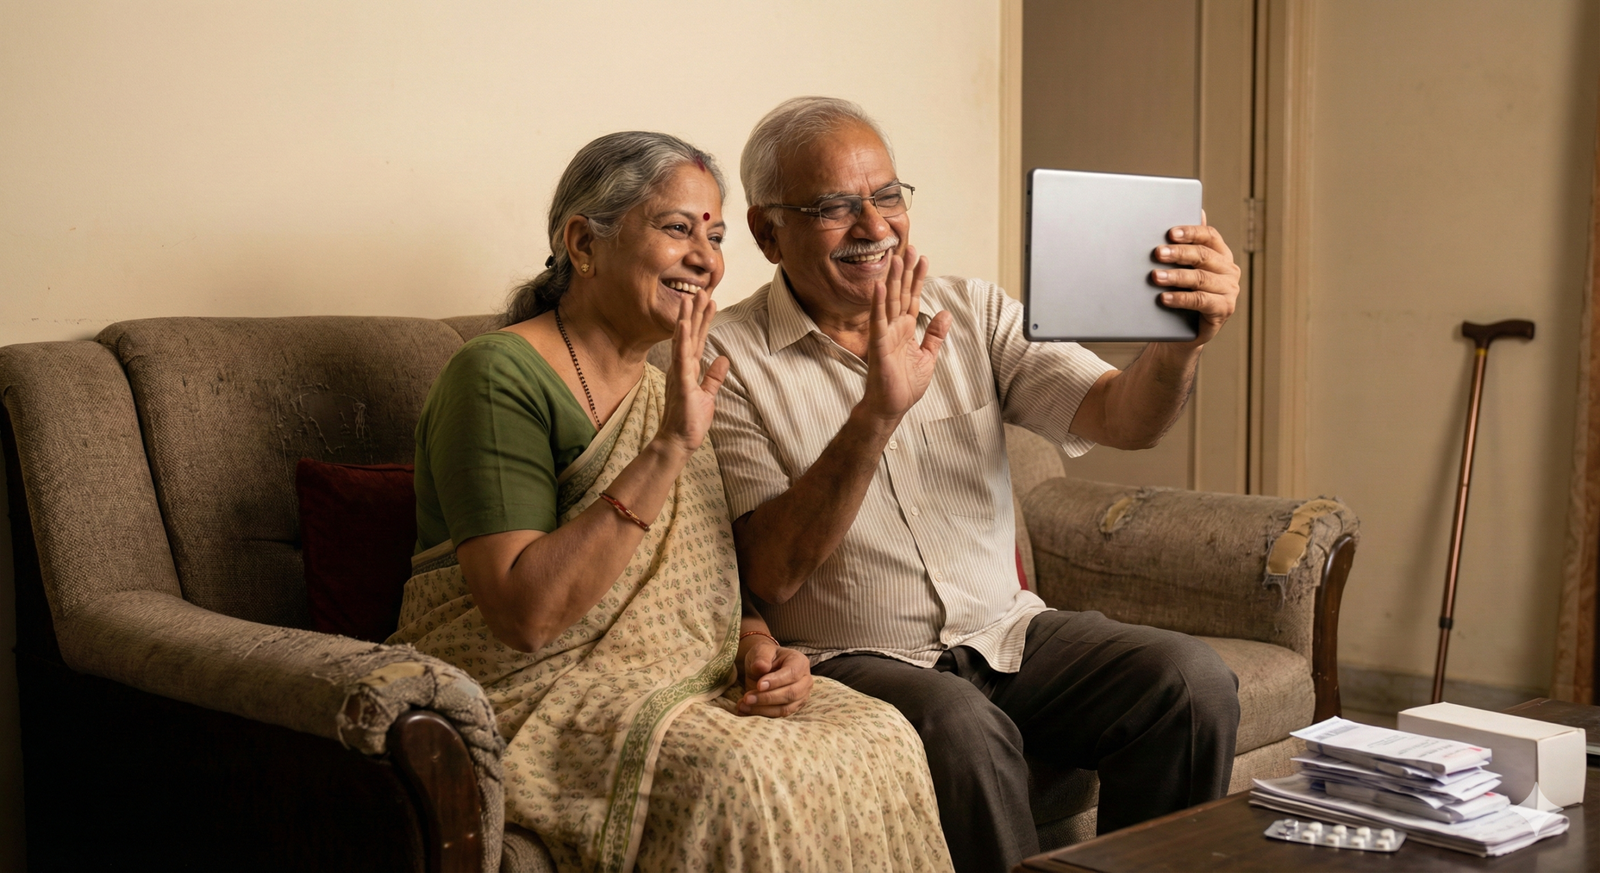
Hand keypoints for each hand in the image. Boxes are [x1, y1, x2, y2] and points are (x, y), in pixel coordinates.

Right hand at [656, 290, 729, 454]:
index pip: (698, 340)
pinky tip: (684, 325)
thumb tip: (723, 358)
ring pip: (683, 341)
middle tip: (700, 290)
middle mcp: (682, 367)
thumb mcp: (707, 395)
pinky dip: (682, 341)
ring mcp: (680, 373)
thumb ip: (713, 377)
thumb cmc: (690, 420)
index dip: (703, 321)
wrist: (678, 441)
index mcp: (689, 369)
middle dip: (695, 313)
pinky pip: (681, 358)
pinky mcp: (681, 383)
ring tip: (689, 298)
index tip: (709, 302)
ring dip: (686, 319)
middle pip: (690, 335)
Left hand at [736, 639, 812, 717]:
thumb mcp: (761, 650)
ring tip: (744, 705)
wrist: (763, 667)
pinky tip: (746, 710)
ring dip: (763, 709)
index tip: (759, 685)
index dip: (776, 681)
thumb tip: (761, 667)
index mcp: (800, 662)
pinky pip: (779, 715)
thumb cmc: (765, 657)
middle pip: (791, 693)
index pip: (792, 673)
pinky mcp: (793, 708)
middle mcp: (805, 680)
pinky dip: (762, 714)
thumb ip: (761, 657)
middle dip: (767, 698)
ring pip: (785, 708)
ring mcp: (801, 696)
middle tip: (747, 698)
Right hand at [861, 244, 951, 422]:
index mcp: (906, 330)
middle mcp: (894, 328)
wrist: (890, 406)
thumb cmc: (904, 385)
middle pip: (901, 293)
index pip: (913, 298)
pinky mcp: (878, 344)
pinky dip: (877, 303)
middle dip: (906, 271)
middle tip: (910, 248)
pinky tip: (878, 286)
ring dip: (892, 279)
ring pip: (889, 301)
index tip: (923, 258)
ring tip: (896, 258)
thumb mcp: (927, 356)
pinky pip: (877, 320)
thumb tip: (945, 313)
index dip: (918, 278)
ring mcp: (885, 334)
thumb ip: (935, 335)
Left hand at [1152, 211, 1240, 345]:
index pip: (1209, 236)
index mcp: (1220, 254)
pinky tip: (1164, 298)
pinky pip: (1201, 301)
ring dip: (1176, 277)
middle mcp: (1229, 270)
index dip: (1191, 232)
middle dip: (1179, 253)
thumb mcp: (1181, 267)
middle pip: (1204, 256)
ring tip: (1155, 277)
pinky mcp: (1224, 310)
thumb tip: (1196, 210)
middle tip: (1157, 253)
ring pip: (1201, 279)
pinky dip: (1181, 298)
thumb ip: (1185, 244)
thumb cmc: (1180, 292)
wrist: (1180, 331)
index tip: (1170, 233)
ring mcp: (1229, 291)